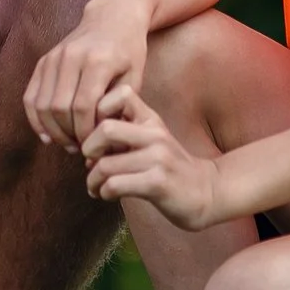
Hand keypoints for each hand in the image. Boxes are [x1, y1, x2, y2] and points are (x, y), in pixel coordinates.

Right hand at [23, 0, 149, 153]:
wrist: (113, 17)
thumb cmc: (130, 51)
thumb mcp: (134, 78)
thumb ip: (119, 107)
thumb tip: (101, 138)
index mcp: (98, 61)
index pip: (83, 106)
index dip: (85, 132)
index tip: (94, 146)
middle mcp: (71, 57)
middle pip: (60, 108)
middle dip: (69, 134)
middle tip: (81, 149)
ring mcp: (54, 57)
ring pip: (42, 104)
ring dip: (52, 130)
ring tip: (68, 143)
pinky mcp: (44, 61)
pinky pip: (31, 96)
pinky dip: (36, 119)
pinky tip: (48, 135)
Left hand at [81, 87, 225, 231]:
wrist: (206, 192)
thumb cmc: (169, 168)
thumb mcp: (150, 141)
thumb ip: (122, 135)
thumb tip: (83, 146)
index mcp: (151, 119)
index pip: (120, 94)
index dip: (97, 110)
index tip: (95, 132)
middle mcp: (155, 134)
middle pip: (105, 128)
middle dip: (88, 148)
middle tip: (89, 161)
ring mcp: (158, 158)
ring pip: (105, 164)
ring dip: (92, 179)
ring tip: (95, 186)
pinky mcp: (158, 183)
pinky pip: (115, 185)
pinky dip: (104, 192)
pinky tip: (108, 195)